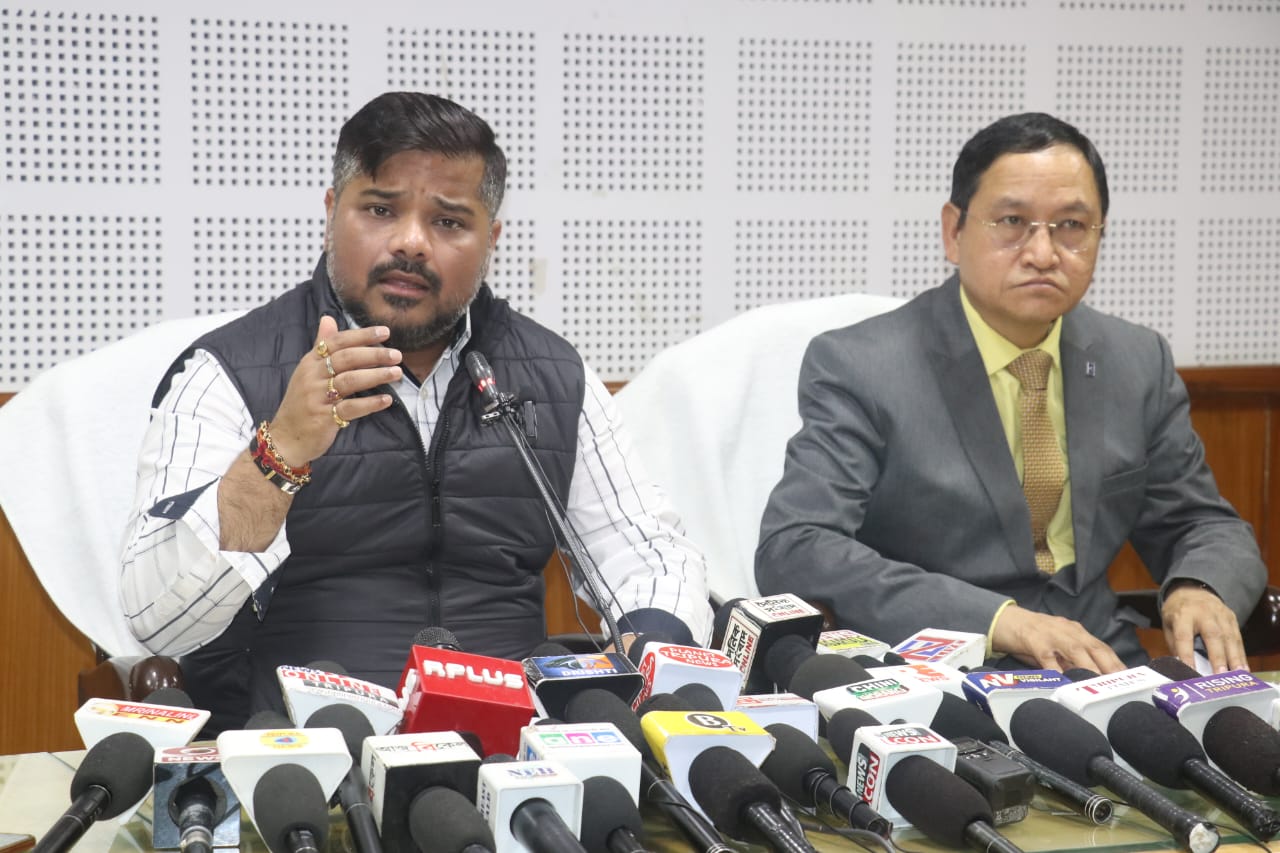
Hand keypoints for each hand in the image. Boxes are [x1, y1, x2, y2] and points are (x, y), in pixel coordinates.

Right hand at [267, 315, 402, 465]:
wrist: (286, 437)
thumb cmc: (302, 402)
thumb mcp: (307, 371)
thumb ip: (321, 346)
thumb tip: (328, 318)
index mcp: (310, 362)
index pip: (337, 342)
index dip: (362, 336)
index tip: (385, 332)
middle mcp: (312, 377)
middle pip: (346, 359)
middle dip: (374, 354)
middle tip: (396, 355)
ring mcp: (317, 397)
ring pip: (350, 381)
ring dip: (376, 375)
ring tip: (396, 373)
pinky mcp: (324, 418)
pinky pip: (351, 408)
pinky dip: (370, 403)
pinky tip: (387, 400)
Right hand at [991, 604, 1126, 674]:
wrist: (1005, 620)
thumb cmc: (1033, 637)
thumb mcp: (1057, 648)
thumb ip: (1072, 662)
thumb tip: (1090, 682)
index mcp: (1077, 632)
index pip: (1103, 648)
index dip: (1118, 664)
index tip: (1132, 680)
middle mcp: (1069, 631)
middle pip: (1096, 648)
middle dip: (1111, 666)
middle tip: (1122, 684)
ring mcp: (1052, 634)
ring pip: (1076, 650)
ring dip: (1090, 667)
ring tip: (1099, 684)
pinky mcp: (1034, 640)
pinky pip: (1048, 656)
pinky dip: (1057, 669)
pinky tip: (1062, 680)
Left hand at [1162, 584, 1247, 673]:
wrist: (1192, 590)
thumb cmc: (1179, 613)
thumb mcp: (1169, 625)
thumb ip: (1175, 646)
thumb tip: (1182, 669)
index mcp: (1182, 614)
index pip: (1183, 636)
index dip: (1186, 655)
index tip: (1190, 672)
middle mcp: (1203, 613)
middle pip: (1212, 635)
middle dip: (1218, 657)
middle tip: (1220, 675)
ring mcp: (1220, 614)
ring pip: (1229, 637)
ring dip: (1234, 658)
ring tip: (1236, 675)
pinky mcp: (1232, 618)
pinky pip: (1238, 638)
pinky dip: (1241, 655)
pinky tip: (1243, 669)